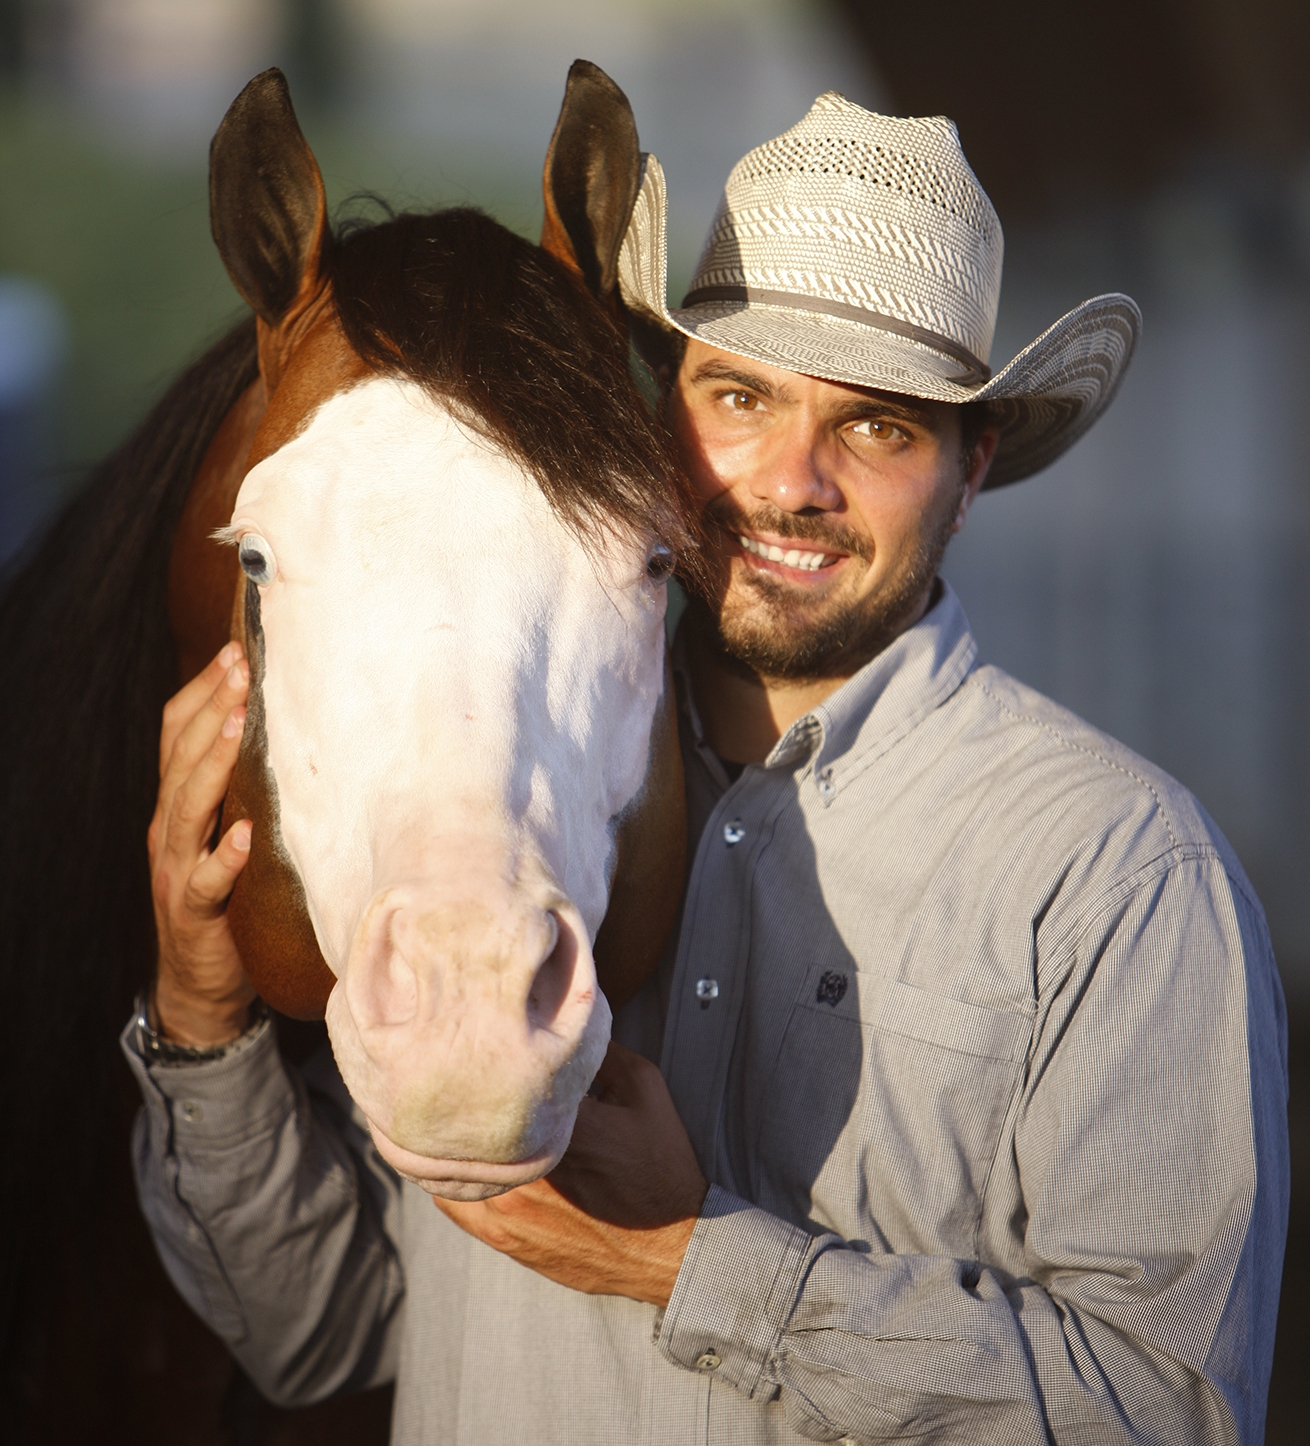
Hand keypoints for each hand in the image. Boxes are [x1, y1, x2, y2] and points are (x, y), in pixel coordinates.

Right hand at [148, 642, 254, 1046]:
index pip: (176, 735)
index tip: (237, 650)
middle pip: (182, 759)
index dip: (203, 691)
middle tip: (242, 667)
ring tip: (235, 726)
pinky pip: (207, 883)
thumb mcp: (234, 831)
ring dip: (211, 766)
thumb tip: (293, 729)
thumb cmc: (231, 898)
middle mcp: (171, 831)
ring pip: (187, 810)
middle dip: (211, 709)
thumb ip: (248, 788)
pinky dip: (225, 858)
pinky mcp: (195, 915)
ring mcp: (178, 871)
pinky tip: (245, 836)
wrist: (204, 983)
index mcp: (178, 805)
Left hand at [434, 1042, 707, 1306]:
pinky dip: (453, 1174)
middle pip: (470, 1116)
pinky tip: (466, 1156)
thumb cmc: (660, 1166)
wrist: (668, 1249)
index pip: (504, 1076)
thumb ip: (601, 1052)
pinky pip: (450, 1198)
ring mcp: (508, 1208)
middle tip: (466, 1068)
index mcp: (563, 1128)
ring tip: (464, 1113)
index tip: (495, 1041)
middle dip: (470, 1093)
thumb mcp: (645, 1091)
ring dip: (457, 1136)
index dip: (497, 1054)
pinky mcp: (500, 1235)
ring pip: (451, 1158)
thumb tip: (558, 1022)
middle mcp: (526, 1171)